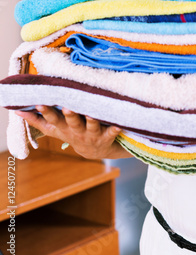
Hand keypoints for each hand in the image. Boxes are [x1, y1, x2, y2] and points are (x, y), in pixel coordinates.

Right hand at [15, 106, 129, 159]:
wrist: (95, 151)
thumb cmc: (72, 134)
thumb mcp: (54, 130)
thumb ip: (37, 121)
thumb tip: (18, 111)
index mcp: (64, 128)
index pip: (53, 119)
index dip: (46, 112)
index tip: (39, 103)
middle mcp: (77, 132)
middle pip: (72, 122)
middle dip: (70, 115)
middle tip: (67, 106)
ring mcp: (92, 135)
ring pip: (92, 127)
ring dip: (92, 121)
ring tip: (92, 114)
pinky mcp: (107, 137)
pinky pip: (111, 133)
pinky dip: (115, 129)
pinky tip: (118, 124)